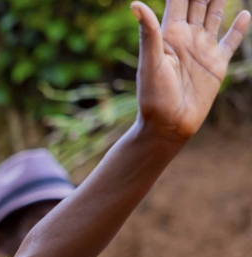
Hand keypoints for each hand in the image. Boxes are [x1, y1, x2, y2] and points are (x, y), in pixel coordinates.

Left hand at [131, 0, 249, 142]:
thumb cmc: (154, 96)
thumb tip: (135, 4)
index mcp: (169, 34)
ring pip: (214, 15)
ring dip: (220, 0)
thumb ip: (149, 33)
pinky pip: (230, 41)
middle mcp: (186, 37)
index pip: (178, 0)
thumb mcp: (150, 62)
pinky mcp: (216, 64)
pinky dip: (238, 28)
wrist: (168, 124)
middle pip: (198, 2)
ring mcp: (202, 49)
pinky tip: (244, 14)